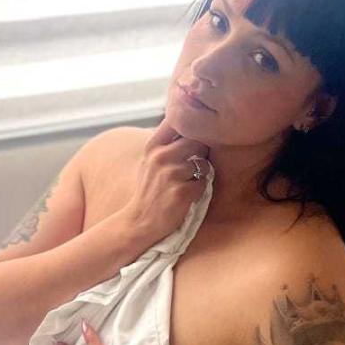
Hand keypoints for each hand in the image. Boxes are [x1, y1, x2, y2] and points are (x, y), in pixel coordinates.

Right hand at [119, 118, 210, 248]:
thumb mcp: (150, 161)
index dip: (192, 129)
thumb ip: (166, 143)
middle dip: (202, 153)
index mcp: (152, 147)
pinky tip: (186, 197)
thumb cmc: (150, 190)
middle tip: (195, 166)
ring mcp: (171, 175)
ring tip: (187, 184)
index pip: (179, 123)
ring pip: (203, 165)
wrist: (140, 221)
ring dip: (201, 175)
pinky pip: (204, 184)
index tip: (193, 139)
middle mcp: (160, 157)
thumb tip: (192, 124)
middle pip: (198, 142)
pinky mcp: (181, 192)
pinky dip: (199, 191)